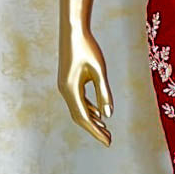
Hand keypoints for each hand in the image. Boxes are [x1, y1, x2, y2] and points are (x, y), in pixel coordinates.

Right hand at [58, 0, 112, 145]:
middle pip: (79, 117)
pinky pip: (78, 100)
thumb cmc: (88, 48)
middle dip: (94, 129)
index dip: (96, 131)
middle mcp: (65, 90)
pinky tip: (98, 113)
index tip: (108, 142)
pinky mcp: (68, 81)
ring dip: (91, 120)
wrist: (73, 30)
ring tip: (105, 129)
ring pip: (78, 109)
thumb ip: (104, 92)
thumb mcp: (99, 70)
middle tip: (109, 140)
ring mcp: (65, 86)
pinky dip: (88, 109)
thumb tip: (107, 115)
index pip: (84, 118)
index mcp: (71, 90)